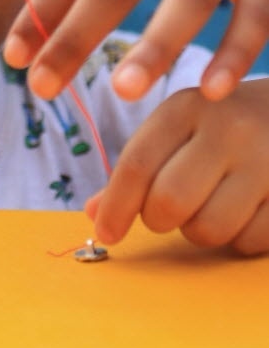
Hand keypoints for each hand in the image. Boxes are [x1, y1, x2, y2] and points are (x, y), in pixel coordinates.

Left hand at [85, 79, 268, 254]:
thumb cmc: (219, 125)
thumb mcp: (177, 126)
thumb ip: (138, 166)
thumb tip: (96, 213)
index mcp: (186, 106)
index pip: (138, 163)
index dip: (116, 205)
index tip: (105, 232)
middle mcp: (227, 128)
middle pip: (169, 201)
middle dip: (158, 219)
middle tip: (166, 212)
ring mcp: (264, 161)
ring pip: (208, 229)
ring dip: (199, 231)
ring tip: (208, 205)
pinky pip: (248, 241)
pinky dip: (237, 238)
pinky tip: (242, 211)